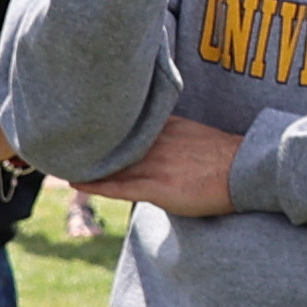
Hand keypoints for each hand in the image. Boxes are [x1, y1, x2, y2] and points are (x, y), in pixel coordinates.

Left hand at [72, 114, 243, 218]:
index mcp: (168, 126)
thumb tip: (158, 134)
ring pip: (113, 163)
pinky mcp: (159, 188)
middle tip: (57, 136)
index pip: (127, 123)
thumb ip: (174, 133)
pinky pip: (120, 187)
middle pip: (114, 141)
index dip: (103, 125)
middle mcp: (157, 143)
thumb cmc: (230, 157)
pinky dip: (96, 184)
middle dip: (87, 141)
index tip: (79, 118)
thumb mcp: (198, 133)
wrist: (249, 170)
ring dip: (87, 162)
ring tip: (59, 159)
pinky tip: (76, 182)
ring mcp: (156, 165)